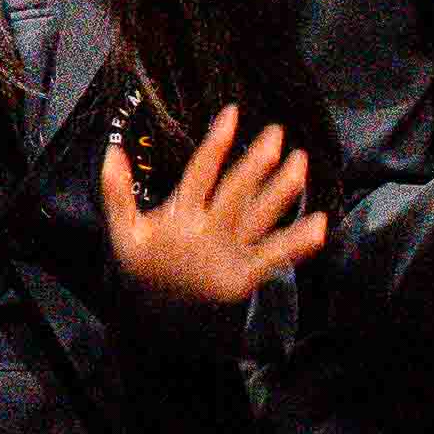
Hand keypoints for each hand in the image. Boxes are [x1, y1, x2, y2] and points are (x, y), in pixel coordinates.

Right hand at [100, 103, 336, 307]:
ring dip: (283, 190)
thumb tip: (112, 149)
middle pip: (236, 192)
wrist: (159, 319)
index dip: (216, 143)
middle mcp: (208, 233)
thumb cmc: (146, 266)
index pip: (199, 173)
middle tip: (277, 133)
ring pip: (260, 218)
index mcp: (179, 218)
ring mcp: (231, 255)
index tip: (232, 114)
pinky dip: (299, 242)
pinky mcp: (247, 276)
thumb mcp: (123, 233)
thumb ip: (115, 192)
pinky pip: (276, 256)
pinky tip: (321, 224)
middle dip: (257, 162)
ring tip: (301, 163)